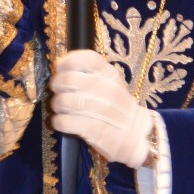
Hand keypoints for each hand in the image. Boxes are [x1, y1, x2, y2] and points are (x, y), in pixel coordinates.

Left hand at [49, 50, 151, 167]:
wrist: (136, 134)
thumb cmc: (118, 107)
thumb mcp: (111, 83)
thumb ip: (90, 73)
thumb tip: (61, 64)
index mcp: (110, 74)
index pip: (85, 58)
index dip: (67, 62)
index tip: (61, 68)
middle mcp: (107, 89)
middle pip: (68, 80)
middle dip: (56, 85)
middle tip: (59, 91)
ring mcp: (101, 110)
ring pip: (63, 101)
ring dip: (57, 105)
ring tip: (62, 109)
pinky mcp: (94, 130)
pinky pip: (63, 122)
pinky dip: (58, 122)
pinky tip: (64, 122)